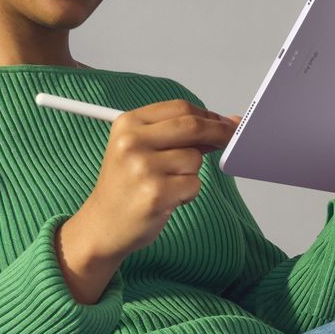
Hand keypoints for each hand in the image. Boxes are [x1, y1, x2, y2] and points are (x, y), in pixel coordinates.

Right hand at [64, 100, 238, 261]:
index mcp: (128, 124)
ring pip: (194, 159)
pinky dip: (188, 193)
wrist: (103, 225)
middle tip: (231, 138)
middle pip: (192, 126)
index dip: (208, 114)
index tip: (224, 122)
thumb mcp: (141, 149)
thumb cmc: (125, 187)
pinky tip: (167, 199)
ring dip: (191, 173)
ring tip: (167, 184)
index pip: (180, 108)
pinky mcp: (156, 193)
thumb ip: (179, 134)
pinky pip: (194, 184)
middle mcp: (132, 142)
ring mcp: (143, 167)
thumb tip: (225, 122)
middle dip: (219, 132)